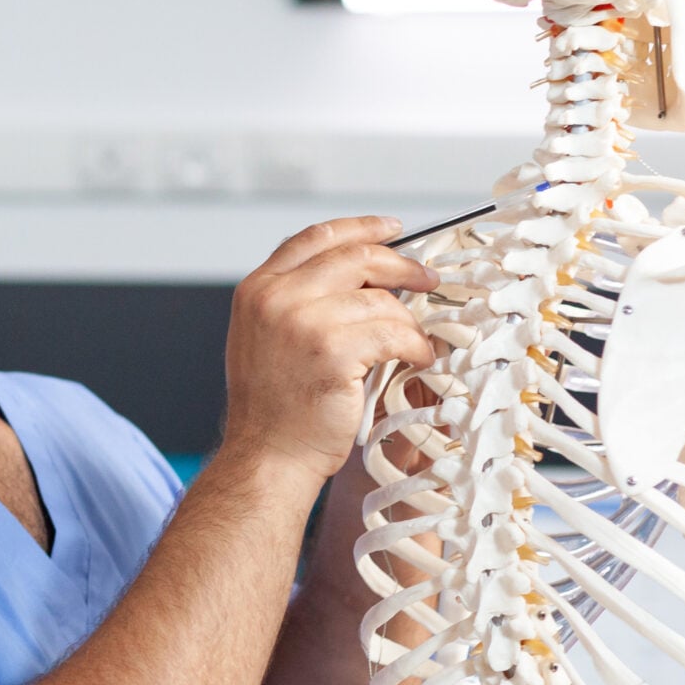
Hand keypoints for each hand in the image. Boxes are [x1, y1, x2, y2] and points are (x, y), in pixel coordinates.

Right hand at [219, 218, 437, 484]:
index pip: (315, 238)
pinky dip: (415, 346)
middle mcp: (275, 298)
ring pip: (380, 299)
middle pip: (355, 257)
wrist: (268, 457)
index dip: (360, 227)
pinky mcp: (332, 351)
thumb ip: (298, 299)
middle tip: (427, 279)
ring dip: (409, 321)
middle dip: (401, 265)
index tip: (393, 229)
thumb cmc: (274, 407)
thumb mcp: (267, 337)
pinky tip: (419, 359)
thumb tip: (363, 275)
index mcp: (257, 289)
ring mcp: (302, 323)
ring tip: (416, 344)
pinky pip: (394, 333)